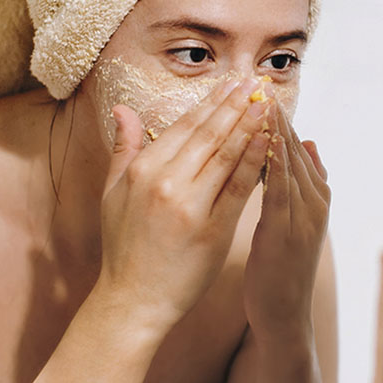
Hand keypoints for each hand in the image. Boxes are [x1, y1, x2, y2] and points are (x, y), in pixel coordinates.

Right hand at [97, 77, 270, 330]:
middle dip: (236, 104)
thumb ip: (122, 148)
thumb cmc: (123, 246)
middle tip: (256, 82)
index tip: (232, 83)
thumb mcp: (112, 193)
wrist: (133, 300)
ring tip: (268, 103)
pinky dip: (255, 161)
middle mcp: (166, 182)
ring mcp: (191, 205)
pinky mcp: (213, 229)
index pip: (185, 126)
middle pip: (209, 134)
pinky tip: (269, 141)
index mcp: (143, 169)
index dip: (212, 102)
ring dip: (250, 125)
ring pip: (226, 155)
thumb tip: (124, 109)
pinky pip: (239, 188)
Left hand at [243, 104, 330, 344]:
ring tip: (261, 102)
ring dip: (275, 132)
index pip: (295, 146)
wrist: (283, 313)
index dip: (279, 119)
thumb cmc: (281, 264)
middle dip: (276, 117)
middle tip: (259, 85)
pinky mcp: (286, 232)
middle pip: (294, 148)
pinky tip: (259, 143)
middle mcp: (315, 201)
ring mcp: (304, 217)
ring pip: (289, 164)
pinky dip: (271, 164)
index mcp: (316, 195)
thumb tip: (308, 143)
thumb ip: (300, 182)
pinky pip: (278, 190)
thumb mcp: (293, 218)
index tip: (261, 91)